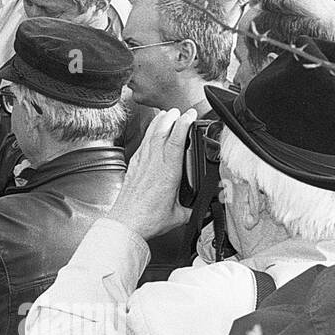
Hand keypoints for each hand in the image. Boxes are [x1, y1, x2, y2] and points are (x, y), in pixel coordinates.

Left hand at [107, 108, 197, 239]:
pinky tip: (152, 131)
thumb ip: (196, 209)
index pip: (175, 141)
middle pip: (161, 132)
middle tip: (179, 110)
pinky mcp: (133, 167)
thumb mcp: (179, 216)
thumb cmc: (148, 220)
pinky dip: (148, 134)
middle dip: (171, 118)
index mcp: (167, 173)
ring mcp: (141, 163)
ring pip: (150, 136)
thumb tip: (209, 207)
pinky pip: (142, 144)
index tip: (191, 115)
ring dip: (159, 122)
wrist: (125, 223)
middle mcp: (153, 164)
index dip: (183, 125)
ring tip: (166, 114)